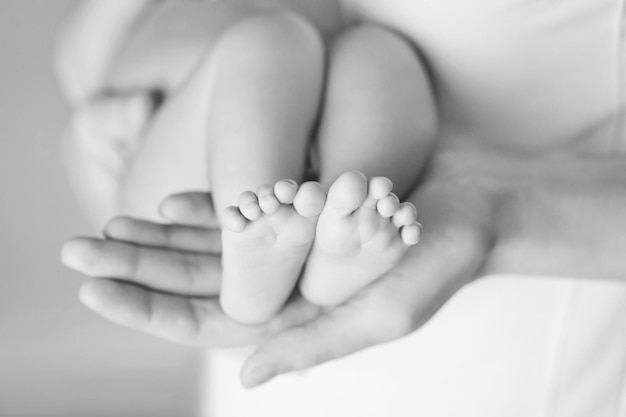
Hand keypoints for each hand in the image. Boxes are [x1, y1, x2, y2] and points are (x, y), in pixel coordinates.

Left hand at [62, 149, 497, 386]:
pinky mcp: (300, 213)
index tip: (97, 292)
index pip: (209, 322)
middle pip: (198, 282)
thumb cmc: (442, 260)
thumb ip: (318, 343)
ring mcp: (292, 249)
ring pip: (213, 246)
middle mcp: (288, 287)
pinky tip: (171, 202)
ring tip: (111, 228)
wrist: (476, 204)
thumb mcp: (387, 311)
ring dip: (161, 238)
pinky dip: (207, 208)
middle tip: (78, 253)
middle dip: (139, 269)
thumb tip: (250, 379)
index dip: (150, 309)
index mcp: (301, 320)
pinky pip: (244, 213)